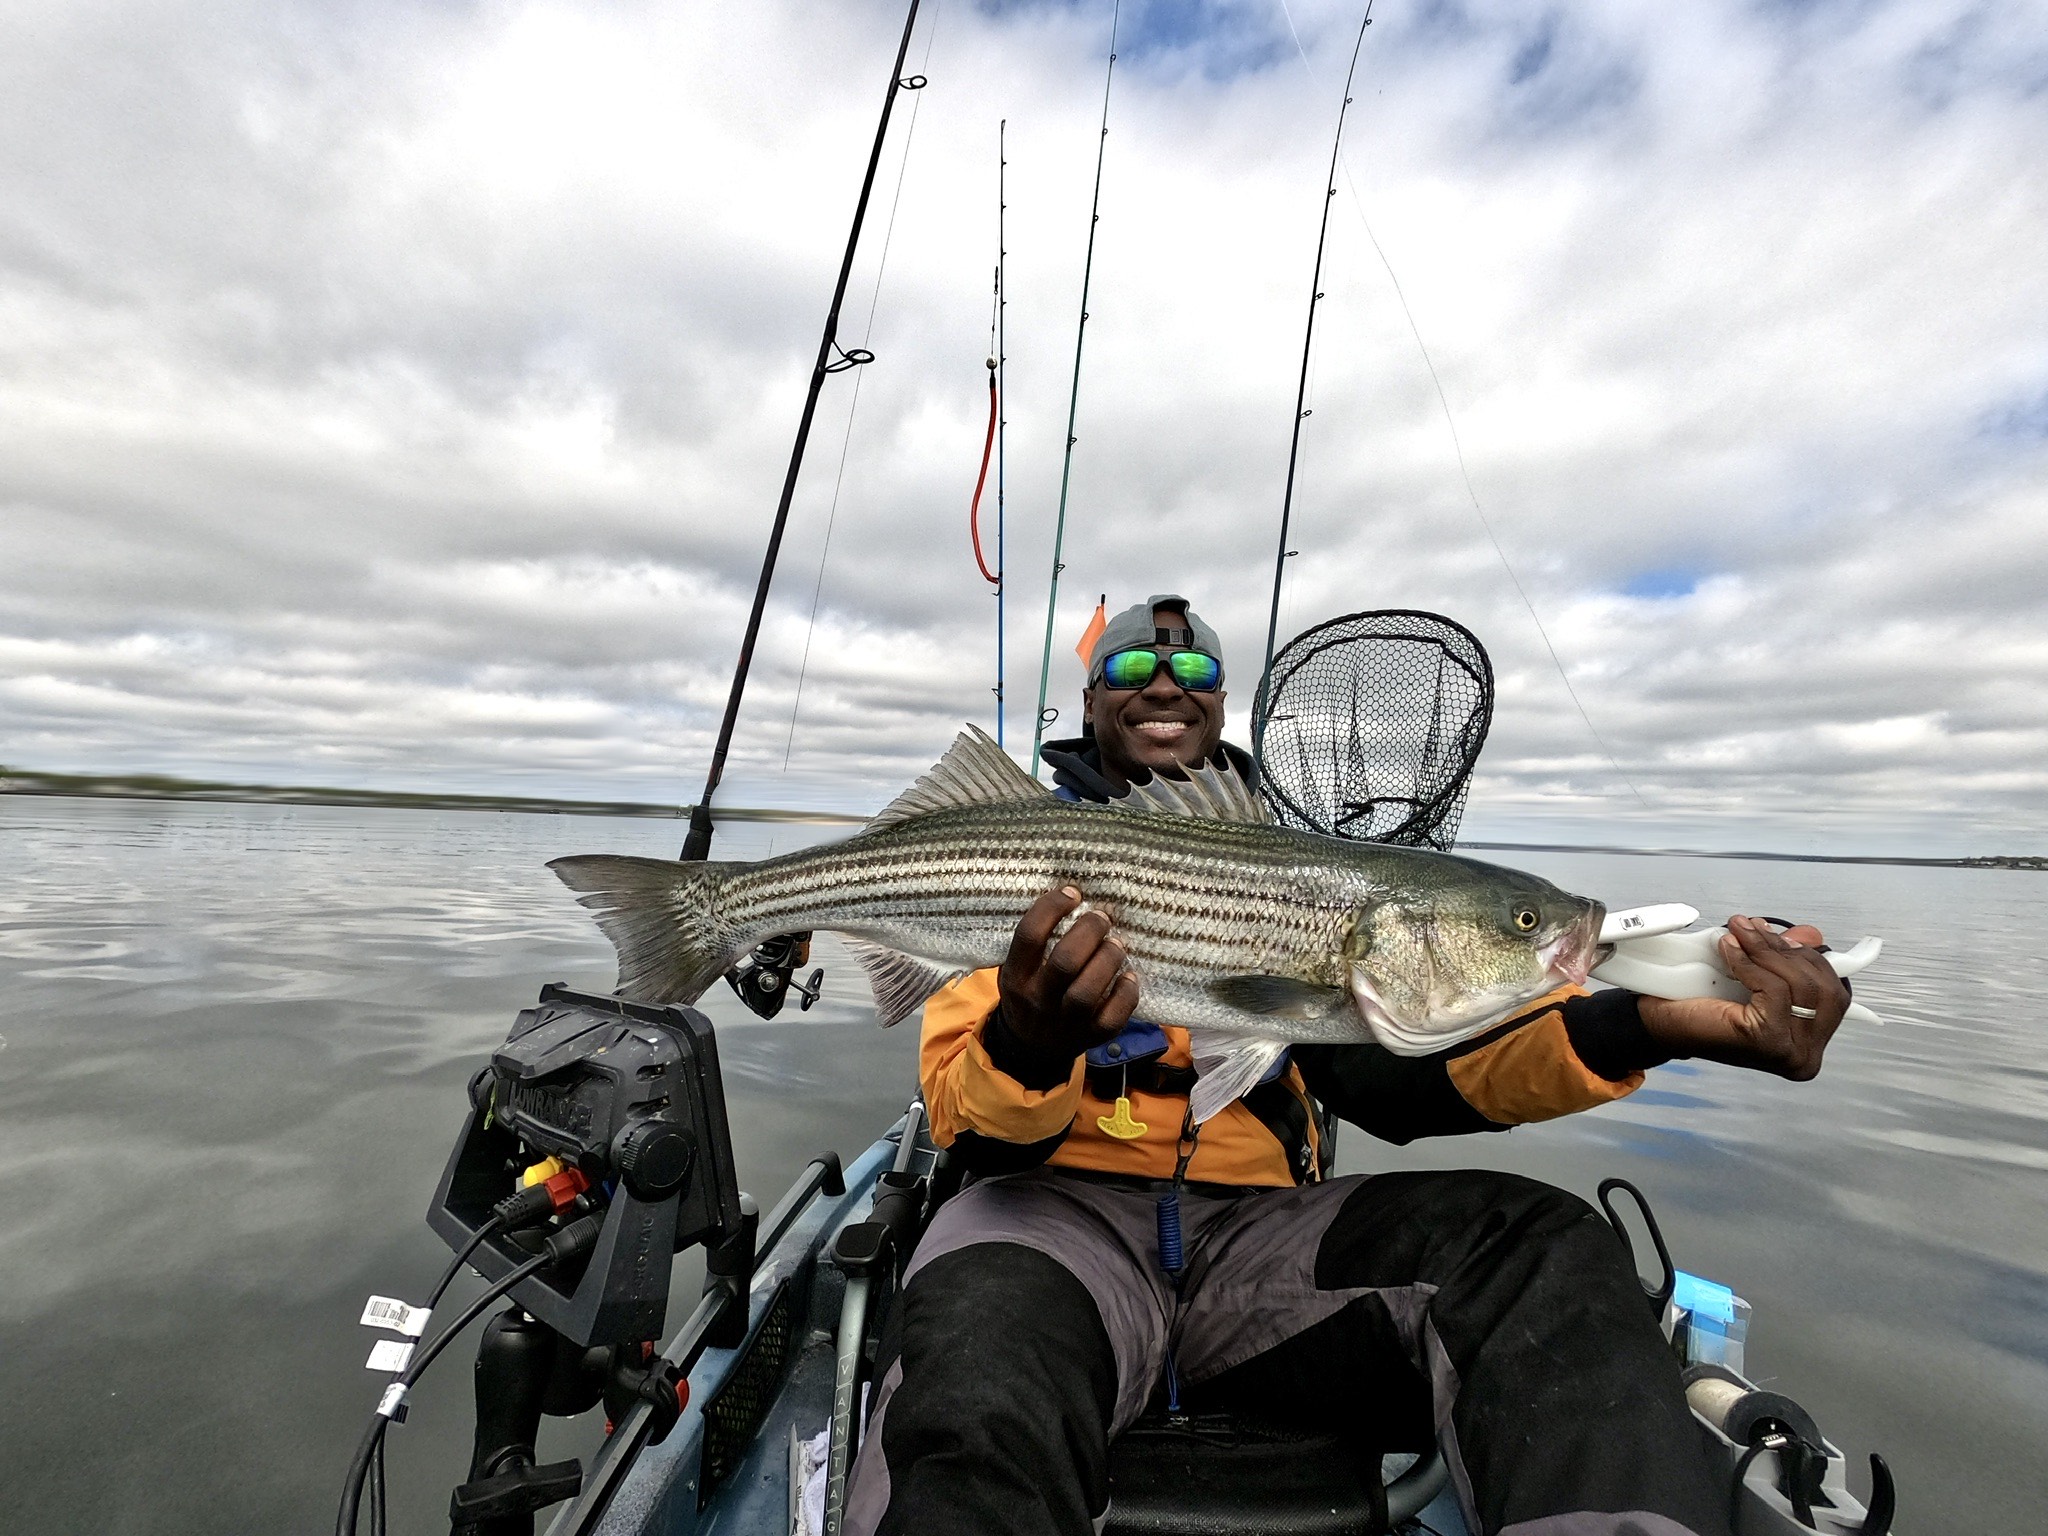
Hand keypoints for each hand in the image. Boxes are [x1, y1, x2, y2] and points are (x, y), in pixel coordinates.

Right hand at [997, 886, 1140, 1061]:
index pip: (1029, 936)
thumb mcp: (1017, 969)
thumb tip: (1071, 898)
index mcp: (1015, 977)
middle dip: (1089, 932)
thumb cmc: (1029, 993)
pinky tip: (1129, 977)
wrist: (1031, 1048)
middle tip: (1102, 918)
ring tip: (1116, 944)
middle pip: (1065, 962)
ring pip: (1088, 991)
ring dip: (1108, 959)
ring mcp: (1065, 1022)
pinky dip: (1126, 994)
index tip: (1072, 893)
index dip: (1052, 908)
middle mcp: (1038, 999)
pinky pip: (1112, 1018)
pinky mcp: (1090, 1037)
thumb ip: (1036, 944)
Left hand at [1637, 915, 1848, 1078]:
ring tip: (1738, 933)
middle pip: (1819, 986)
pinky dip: (1751, 963)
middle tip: (1750, 927)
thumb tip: (1810, 934)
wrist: (1659, 1025)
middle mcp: (1806, 1055)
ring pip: (1799, 984)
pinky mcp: (1769, 1041)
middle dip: (1783, 950)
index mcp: (1809, 1045)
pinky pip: (1774, 988)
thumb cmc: (1703, 1009)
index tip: (1784, 935)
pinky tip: (1729, 949)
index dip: (1810, 959)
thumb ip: (1785, 960)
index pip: (1832, 993)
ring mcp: (1790, 1052)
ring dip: (1766, 950)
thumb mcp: (1753, 979)